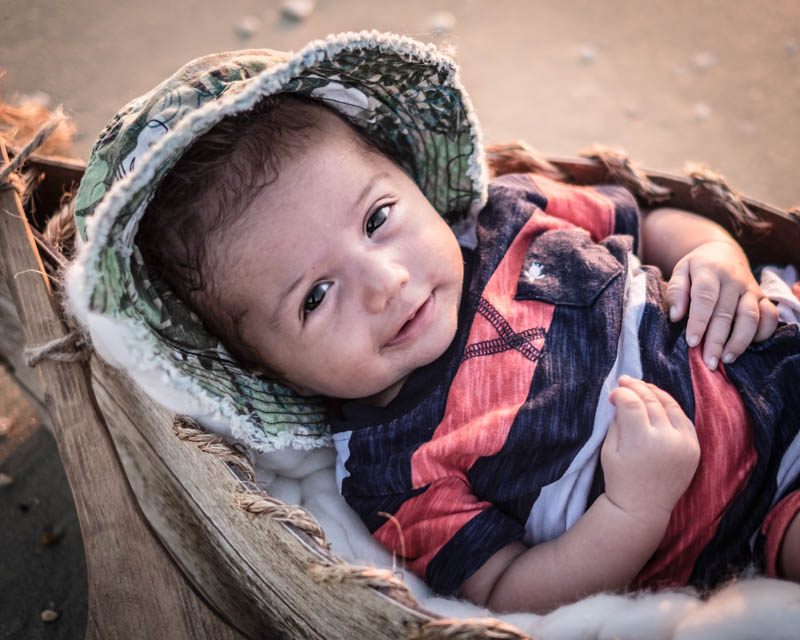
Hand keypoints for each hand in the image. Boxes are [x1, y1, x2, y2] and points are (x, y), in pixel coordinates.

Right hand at [601, 376, 699, 520]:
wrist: (643, 508)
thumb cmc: (620, 479)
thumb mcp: (609, 449)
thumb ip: (617, 422)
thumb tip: (622, 399)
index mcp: (640, 440)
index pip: (631, 402)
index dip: (620, 393)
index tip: (612, 394)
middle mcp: (666, 439)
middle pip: (651, 400)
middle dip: (635, 387)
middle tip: (624, 380)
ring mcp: (683, 443)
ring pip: (670, 405)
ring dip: (654, 392)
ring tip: (641, 386)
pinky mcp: (694, 448)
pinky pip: (683, 418)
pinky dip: (671, 407)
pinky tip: (659, 401)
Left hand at [665, 240, 778, 368]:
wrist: (723, 254)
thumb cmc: (696, 268)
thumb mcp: (680, 271)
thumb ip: (676, 291)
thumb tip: (676, 316)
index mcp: (710, 271)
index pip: (705, 297)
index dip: (699, 321)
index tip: (692, 342)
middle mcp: (733, 280)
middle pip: (726, 313)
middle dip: (717, 340)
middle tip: (708, 361)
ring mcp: (750, 289)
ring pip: (750, 317)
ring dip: (739, 340)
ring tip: (726, 359)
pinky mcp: (763, 297)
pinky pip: (770, 316)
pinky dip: (763, 332)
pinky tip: (750, 346)